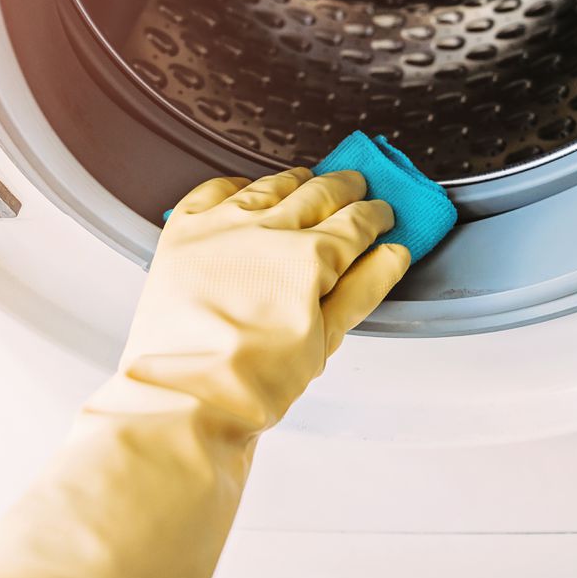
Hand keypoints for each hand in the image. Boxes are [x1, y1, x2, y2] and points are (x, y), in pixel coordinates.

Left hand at [114, 167, 410, 433]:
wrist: (184, 395)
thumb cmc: (252, 382)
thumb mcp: (325, 340)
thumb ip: (363, 289)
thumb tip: (392, 255)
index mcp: (309, 257)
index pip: (356, 222)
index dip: (376, 215)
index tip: (382, 214)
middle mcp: (267, 229)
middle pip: (318, 193)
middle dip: (344, 187)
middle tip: (356, 186)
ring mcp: (222, 226)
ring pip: (270, 185)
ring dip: (296, 182)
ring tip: (308, 183)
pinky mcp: (183, 232)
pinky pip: (213, 190)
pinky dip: (236, 185)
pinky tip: (244, 191)